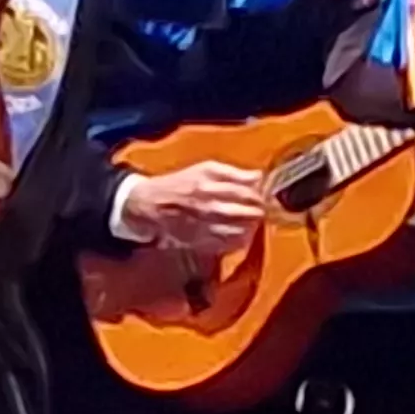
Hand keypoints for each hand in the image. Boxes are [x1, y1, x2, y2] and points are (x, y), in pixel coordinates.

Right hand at [123, 160, 268, 257]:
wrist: (148, 203)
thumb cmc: (181, 182)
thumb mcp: (205, 169)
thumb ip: (234, 172)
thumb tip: (260, 176)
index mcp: (207, 185)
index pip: (245, 193)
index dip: (260, 196)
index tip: (266, 197)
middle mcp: (205, 206)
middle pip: (242, 213)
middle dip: (258, 212)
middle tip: (263, 211)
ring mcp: (201, 226)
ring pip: (236, 231)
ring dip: (250, 228)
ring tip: (254, 222)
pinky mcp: (196, 241)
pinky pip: (224, 245)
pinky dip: (237, 241)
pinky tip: (242, 235)